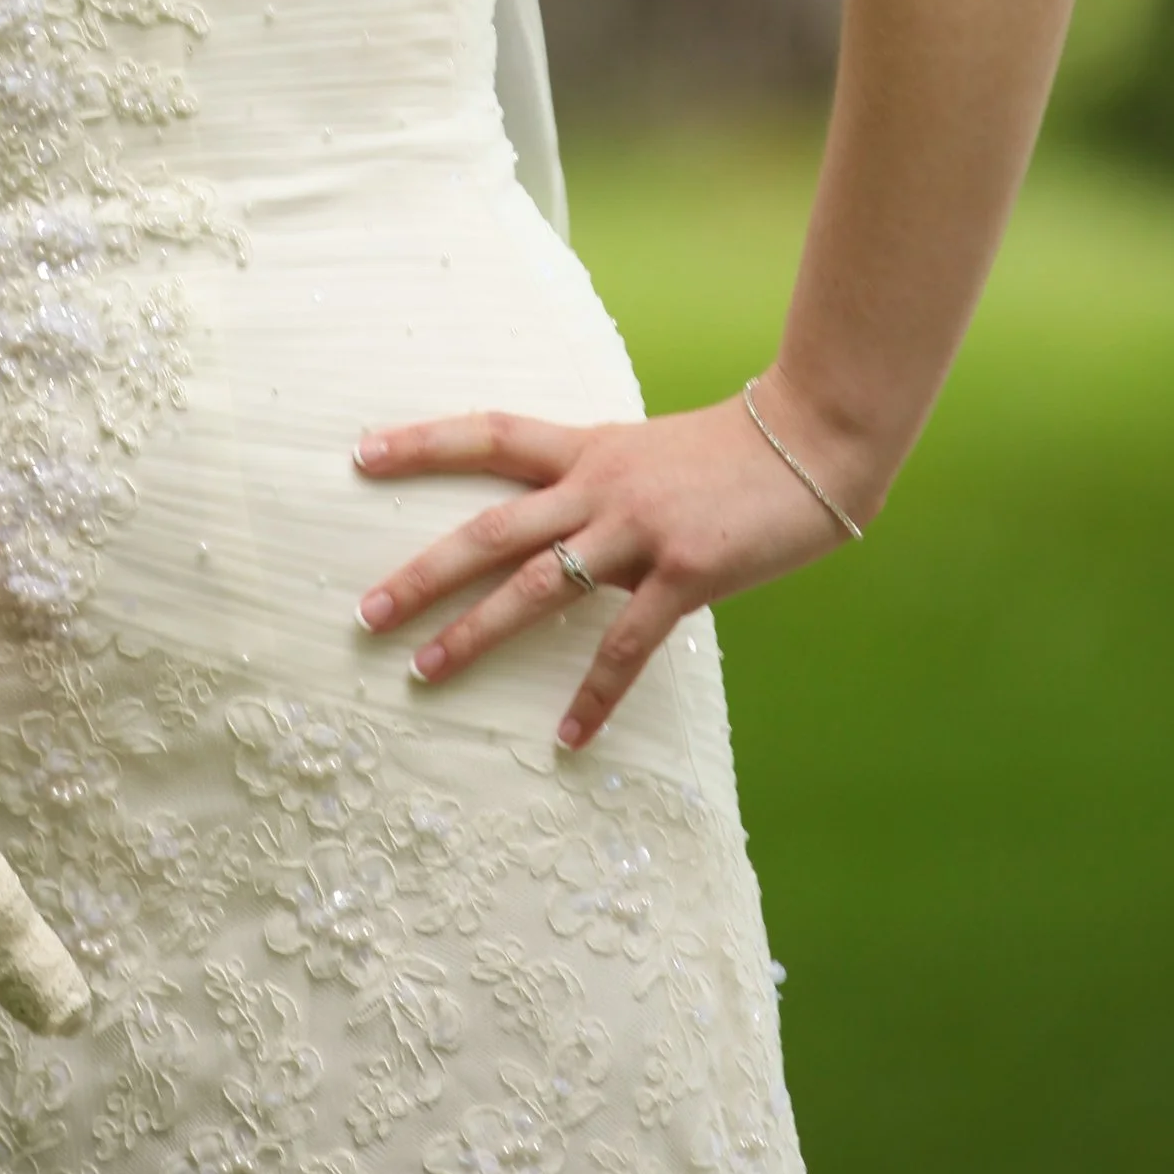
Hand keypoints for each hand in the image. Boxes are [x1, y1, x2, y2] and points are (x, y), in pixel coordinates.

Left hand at [354, 384, 868, 750]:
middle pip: (491, 528)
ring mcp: (639, 529)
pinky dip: (594, 696)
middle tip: (366, 609)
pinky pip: (625, 645)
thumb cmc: (733, 453)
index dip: (422, 442)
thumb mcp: (647, 453)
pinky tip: (567, 739)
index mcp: (587, 448)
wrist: (813, 441)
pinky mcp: (685, 573)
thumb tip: (558, 525)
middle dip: (424, 570)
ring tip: (425, 672)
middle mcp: (599, 484)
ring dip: (477, 632)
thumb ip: (599, 484)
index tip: (360, 454)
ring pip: (538, 586)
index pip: (488, 434)